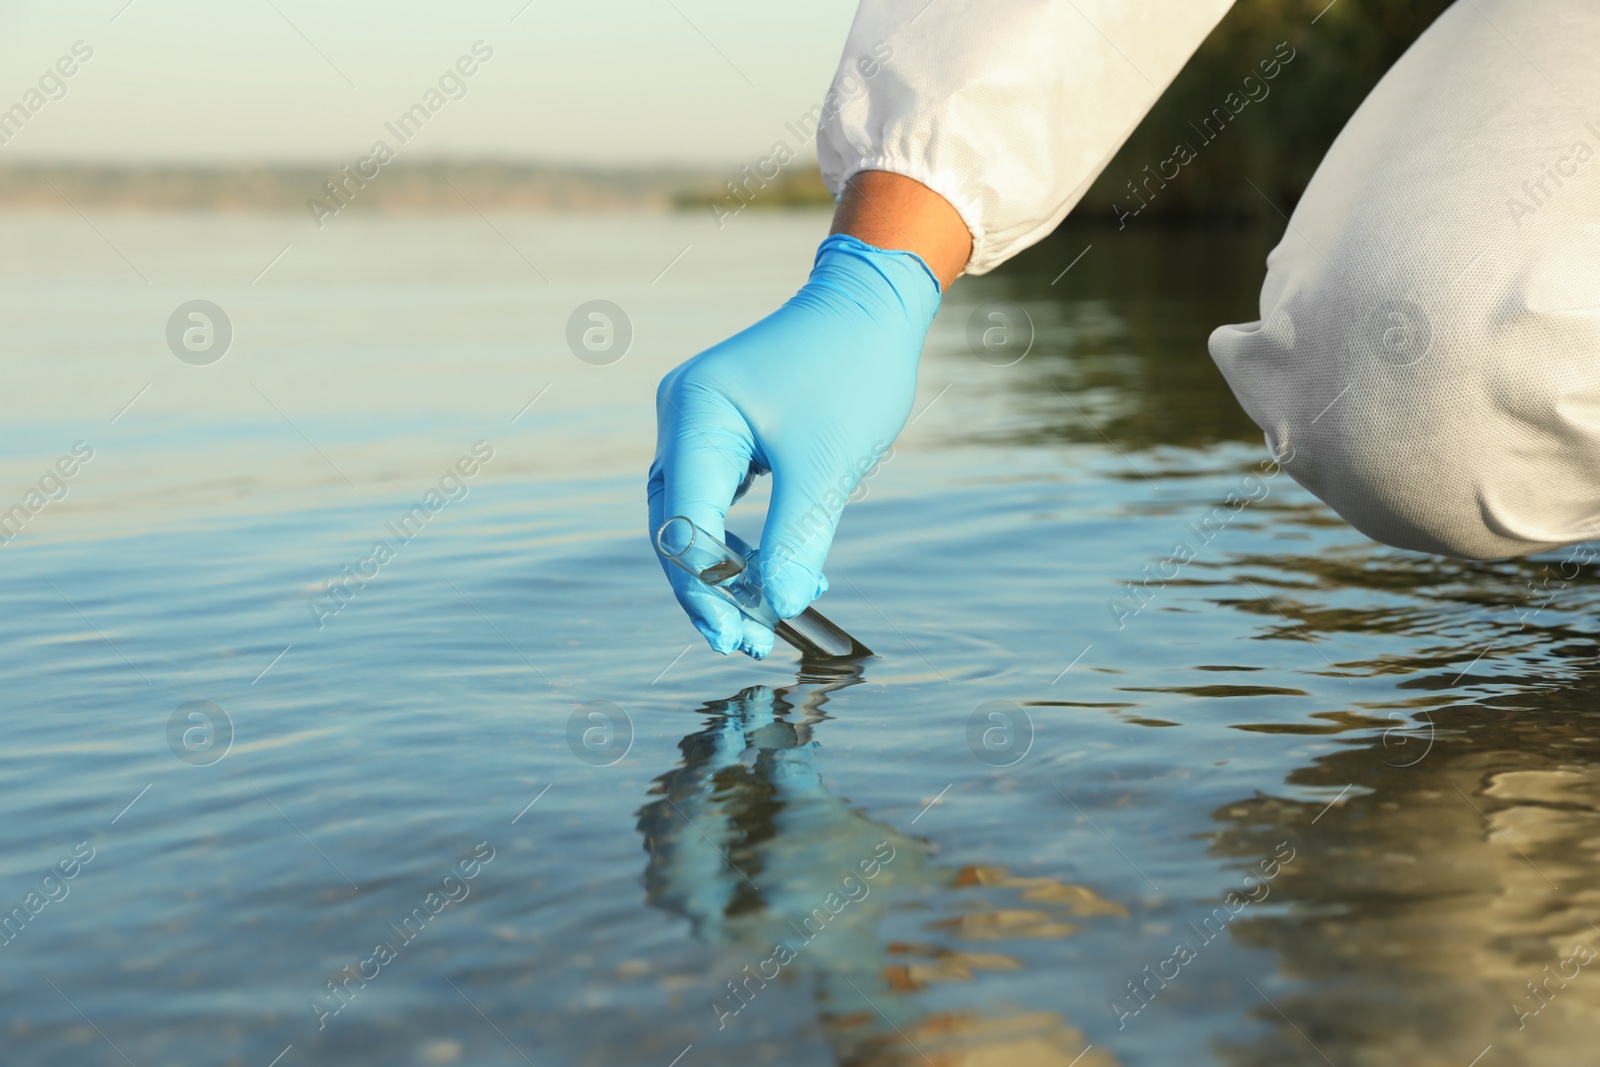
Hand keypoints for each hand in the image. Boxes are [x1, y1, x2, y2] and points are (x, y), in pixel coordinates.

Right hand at [648, 233, 941, 656]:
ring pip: (694, 519)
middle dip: (711, 590)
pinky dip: (742, 544)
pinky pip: (716, 501)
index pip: (684, 520)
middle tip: (746, 643)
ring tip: (764, 623)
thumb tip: (779, 608)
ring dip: (727, 574)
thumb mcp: (828, 465)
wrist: (875, 305)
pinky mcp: (721, 431)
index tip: (741, 634)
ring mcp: (696, 422)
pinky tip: (778, 577)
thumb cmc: (854, 371)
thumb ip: (798, 540)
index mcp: (696, 413)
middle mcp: (682, 415)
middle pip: (676, 525)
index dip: (707, 587)